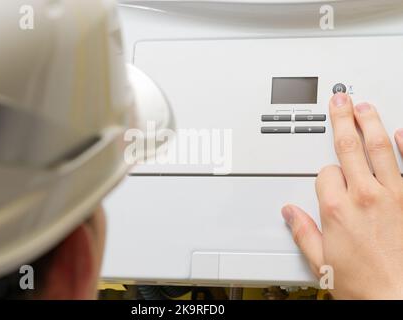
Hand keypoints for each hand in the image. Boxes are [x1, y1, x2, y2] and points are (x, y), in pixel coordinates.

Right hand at [282, 93, 402, 299]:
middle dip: (341, 121)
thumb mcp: (321, 264)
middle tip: (340, 101)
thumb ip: (302, 232)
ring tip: (364, 107)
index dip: (323, 175)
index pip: (324, 174)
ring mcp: (393, 196)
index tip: (326, 181)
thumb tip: (289, 212)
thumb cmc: (363, 286)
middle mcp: (365, 197)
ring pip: (379, 149)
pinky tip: (400, 131)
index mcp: (336, 210)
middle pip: (348, 147)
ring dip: (369, 124)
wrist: (399, 299)